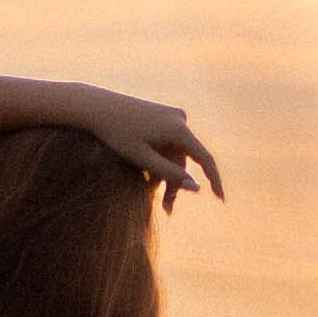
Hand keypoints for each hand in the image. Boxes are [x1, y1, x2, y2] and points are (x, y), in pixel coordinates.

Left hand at [82, 90, 224, 207]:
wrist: (96, 107)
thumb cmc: (117, 134)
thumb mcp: (142, 159)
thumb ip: (170, 174)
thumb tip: (197, 188)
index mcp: (178, 129)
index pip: (205, 159)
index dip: (214, 181)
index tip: (221, 200)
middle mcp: (180, 119)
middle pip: (186, 159)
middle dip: (176, 183)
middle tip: (166, 209)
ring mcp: (172, 115)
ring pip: (176, 152)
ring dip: (167, 172)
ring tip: (151, 191)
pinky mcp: (163, 114)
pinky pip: (169, 142)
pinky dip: (161, 158)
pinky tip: (147, 170)